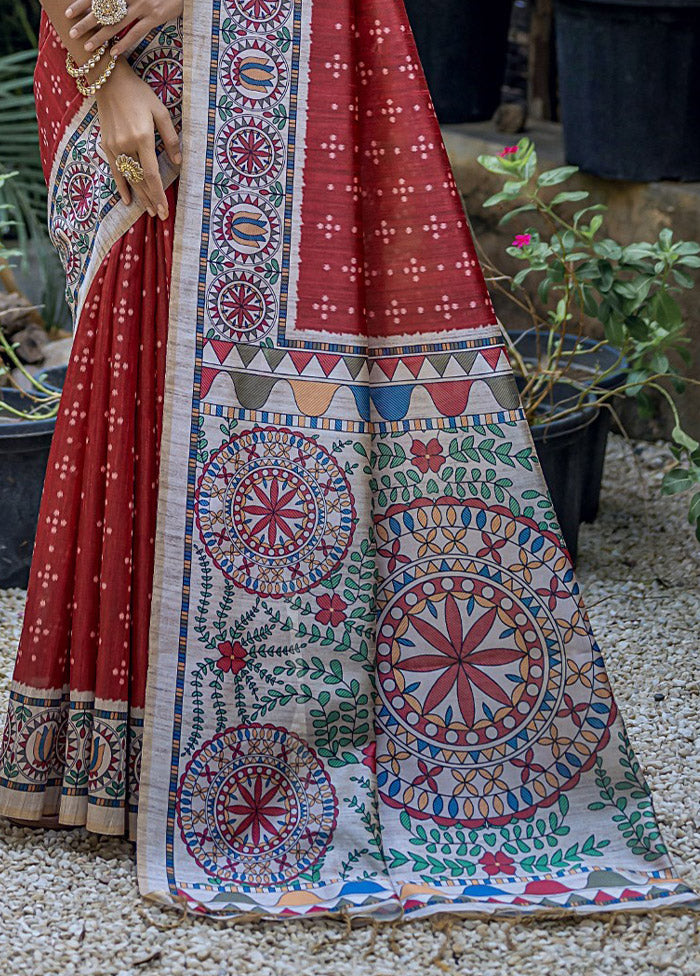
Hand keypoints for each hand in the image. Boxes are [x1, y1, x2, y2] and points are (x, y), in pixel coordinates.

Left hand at [65, 0, 183, 56]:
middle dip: (86, 22)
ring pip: (116, 23)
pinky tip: (114, 53)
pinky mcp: (155, 16)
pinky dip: (124, 44)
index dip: (81, 4)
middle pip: (103, 10)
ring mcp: (143, 5)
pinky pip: (136, 33)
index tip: (68, 13)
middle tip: (72, 33)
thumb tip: (103, 4)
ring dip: (101, 37)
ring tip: (88, 47)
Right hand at [96, 58, 180, 218]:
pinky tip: (127, 199)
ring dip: (139, 196)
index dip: (159, 194)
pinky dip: (121, 186)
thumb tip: (178, 162)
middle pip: (140, 181)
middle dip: (150, 200)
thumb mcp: (160, 111)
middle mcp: (126, 145)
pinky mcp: (106, 145)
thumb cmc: (139, 94)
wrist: (109, 81)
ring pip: (129, 178)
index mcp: (142, 138)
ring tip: (148, 210)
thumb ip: (171, 138)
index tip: (165, 209)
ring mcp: (114, 146)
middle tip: (159, 216)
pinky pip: (115, 171)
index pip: (152, 174)